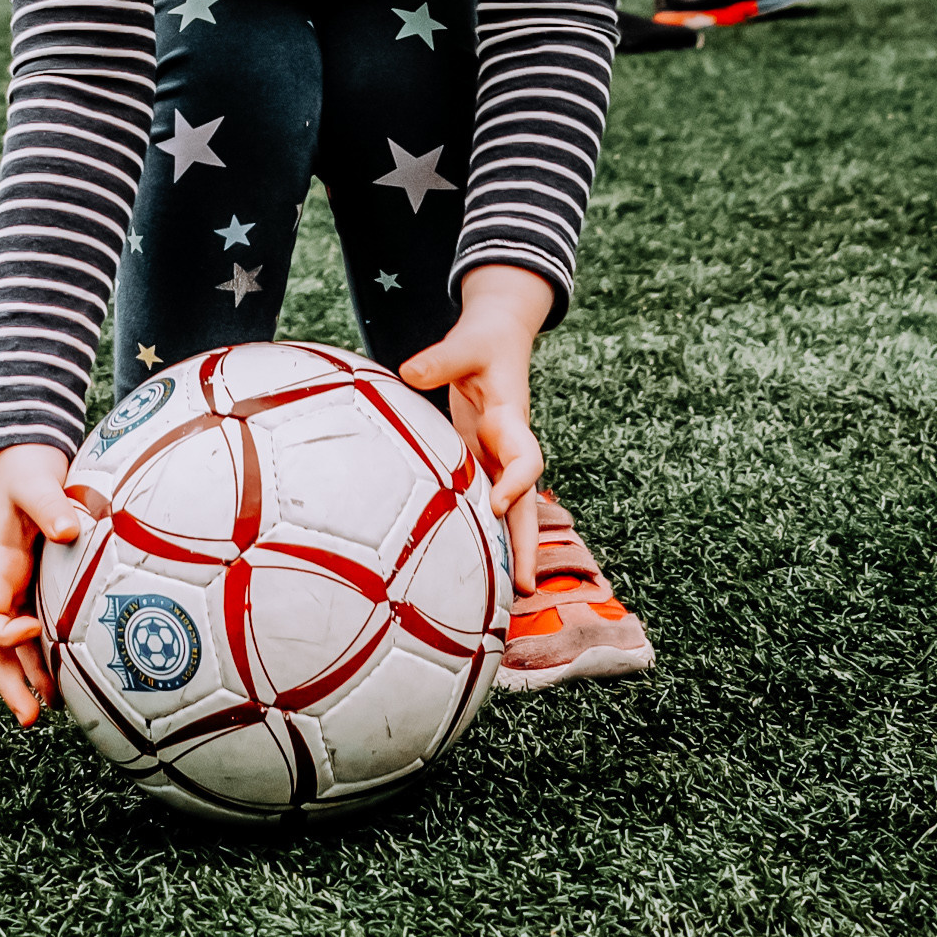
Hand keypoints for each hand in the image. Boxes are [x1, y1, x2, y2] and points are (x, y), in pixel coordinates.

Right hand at [0, 443, 82, 725]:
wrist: (24, 453)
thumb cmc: (26, 466)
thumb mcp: (35, 480)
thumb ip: (50, 504)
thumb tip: (68, 531)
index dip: (1, 632)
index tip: (33, 630)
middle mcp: (2, 584)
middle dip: (8, 683)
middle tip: (31, 717)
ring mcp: (18, 588)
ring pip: (13, 645)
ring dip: (27, 677)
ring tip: (51, 710)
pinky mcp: (37, 585)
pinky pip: (36, 628)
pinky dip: (46, 654)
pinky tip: (70, 675)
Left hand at [400, 264, 550, 592]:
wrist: (501, 337)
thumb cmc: (483, 342)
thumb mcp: (465, 344)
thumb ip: (440, 359)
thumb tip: (409, 371)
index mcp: (511, 418)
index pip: (525, 457)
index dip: (517, 482)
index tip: (498, 505)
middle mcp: (510, 445)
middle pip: (527, 501)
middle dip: (528, 543)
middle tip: (525, 588)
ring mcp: (499, 458)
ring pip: (513, 511)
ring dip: (512, 550)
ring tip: (510, 599)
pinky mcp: (483, 462)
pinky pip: (490, 504)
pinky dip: (489, 534)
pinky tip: (481, 569)